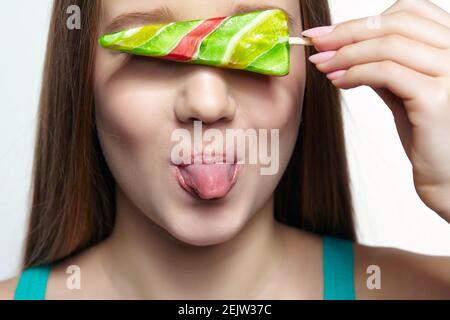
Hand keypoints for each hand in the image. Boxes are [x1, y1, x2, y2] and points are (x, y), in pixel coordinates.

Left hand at [302, 0, 449, 221]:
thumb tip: (345, 50)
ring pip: (388, 45)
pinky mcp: (437, 97)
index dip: (362, 19)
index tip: (328, 33)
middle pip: (394, 23)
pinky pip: (386, 72)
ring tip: (322, 65)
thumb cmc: (428, 133)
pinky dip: (355, 73)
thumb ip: (385, 66)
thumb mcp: (405, 90)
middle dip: (347, 32)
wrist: (448, 175)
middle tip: (316, 44)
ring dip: (346, 53)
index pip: (408, 11)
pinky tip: (338, 82)